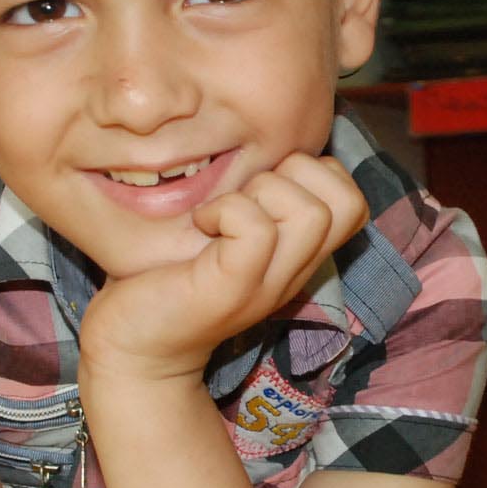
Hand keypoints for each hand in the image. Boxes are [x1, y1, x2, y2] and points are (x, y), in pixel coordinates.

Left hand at [80, 152, 368, 382]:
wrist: (133, 347)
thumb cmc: (169, 277)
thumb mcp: (225, 231)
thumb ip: (252, 198)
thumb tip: (259, 139)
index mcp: (297, 255)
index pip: (353, 198)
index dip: (316, 171)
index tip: (261, 182)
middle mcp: (293, 271)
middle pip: (346, 200)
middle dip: (294, 174)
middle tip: (243, 194)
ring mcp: (267, 285)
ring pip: (310, 211)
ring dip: (261, 192)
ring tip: (220, 213)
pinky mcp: (232, 290)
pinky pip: (256, 229)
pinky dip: (226, 210)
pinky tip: (200, 223)